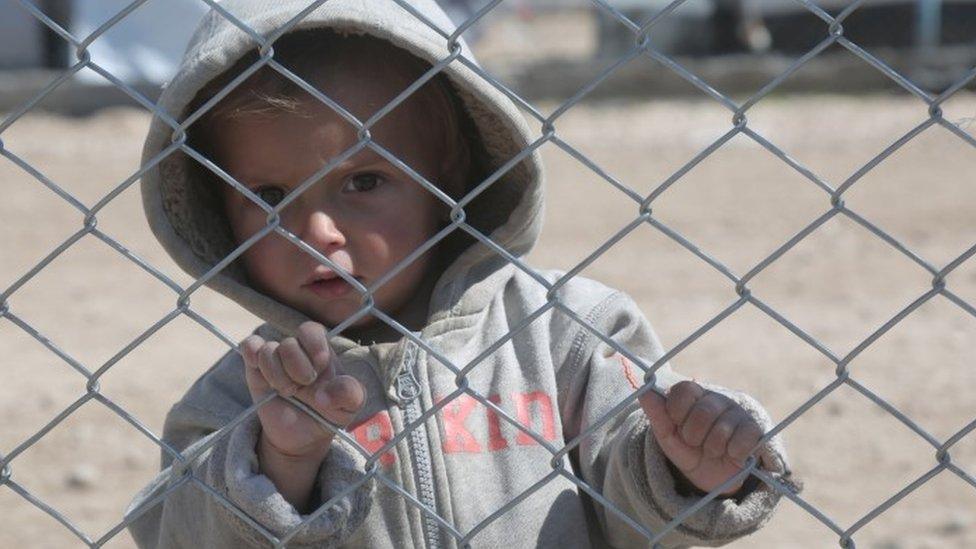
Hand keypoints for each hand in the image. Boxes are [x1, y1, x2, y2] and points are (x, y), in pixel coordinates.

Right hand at [240, 321, 365, 460]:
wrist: (302, 435)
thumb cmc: (329, 413)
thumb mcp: (349, 406)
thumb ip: (349, 394)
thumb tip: (323, 394)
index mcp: (321, 352)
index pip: (312, 331)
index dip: (314, 347)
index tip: (319, 367)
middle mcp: (297, 350)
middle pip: (289, 343)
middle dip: (296, 370)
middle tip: (302, 387)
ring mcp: (275, 358)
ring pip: (267, 350)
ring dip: (277, 376)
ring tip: (287, 392)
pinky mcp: (255, 368)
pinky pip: (249, 346)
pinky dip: (252, 355)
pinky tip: (264, 377)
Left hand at [638, 380, 763, 495]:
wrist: (711, 477)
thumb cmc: (687, 450)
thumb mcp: (667, 436)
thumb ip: (657, 414)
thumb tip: (644, 391)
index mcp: (694, 395)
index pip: (685, 390)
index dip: (677, 412)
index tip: (676, 424)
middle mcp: (717, 399)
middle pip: (704, 412)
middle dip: (694, 436)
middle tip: (695, 442)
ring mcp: (738, 413)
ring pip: (722, 430)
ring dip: (712, 448)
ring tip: (712, 450)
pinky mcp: (755, 430)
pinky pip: (742, 441)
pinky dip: (732, 454)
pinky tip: (731, 454)